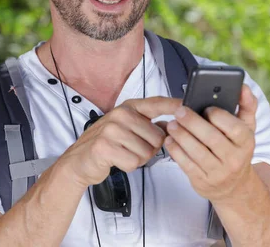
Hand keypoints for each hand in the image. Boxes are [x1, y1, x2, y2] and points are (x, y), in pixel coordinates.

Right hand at [60, 97, 180, 187]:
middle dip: (149, 149)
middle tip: (132, 148)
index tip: (189, 105)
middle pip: (156, 136)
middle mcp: (120, 114)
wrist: (79, 161)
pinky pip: (133, 162)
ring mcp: (111, 130)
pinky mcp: (104, 147)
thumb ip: (149, 125)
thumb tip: (172, 123)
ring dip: (138, 159)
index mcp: (128, 107)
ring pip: (146, 151)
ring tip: (123, 153)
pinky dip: (128, 166)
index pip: (157, 103)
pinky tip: (117, 160)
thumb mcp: (128, 128)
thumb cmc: (107, 144)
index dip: (174, 105)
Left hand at [163, 85, 257, 202]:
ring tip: (172, 124)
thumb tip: (243, 87)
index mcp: (246, 142)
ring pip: (196, 152)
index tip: (206, 107)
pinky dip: (176, 151)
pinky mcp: (203, 182)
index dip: (218, 116)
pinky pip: (186, 165)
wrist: (233, 186)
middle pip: (211, 138)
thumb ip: (246, 105)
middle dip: (192, 122)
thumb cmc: (236, 149)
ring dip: (181, 136)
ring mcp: (218, 172)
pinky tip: (170, 140)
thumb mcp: (246, 128)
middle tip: (179, 111)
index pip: (234, 127)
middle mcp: (234, 158)